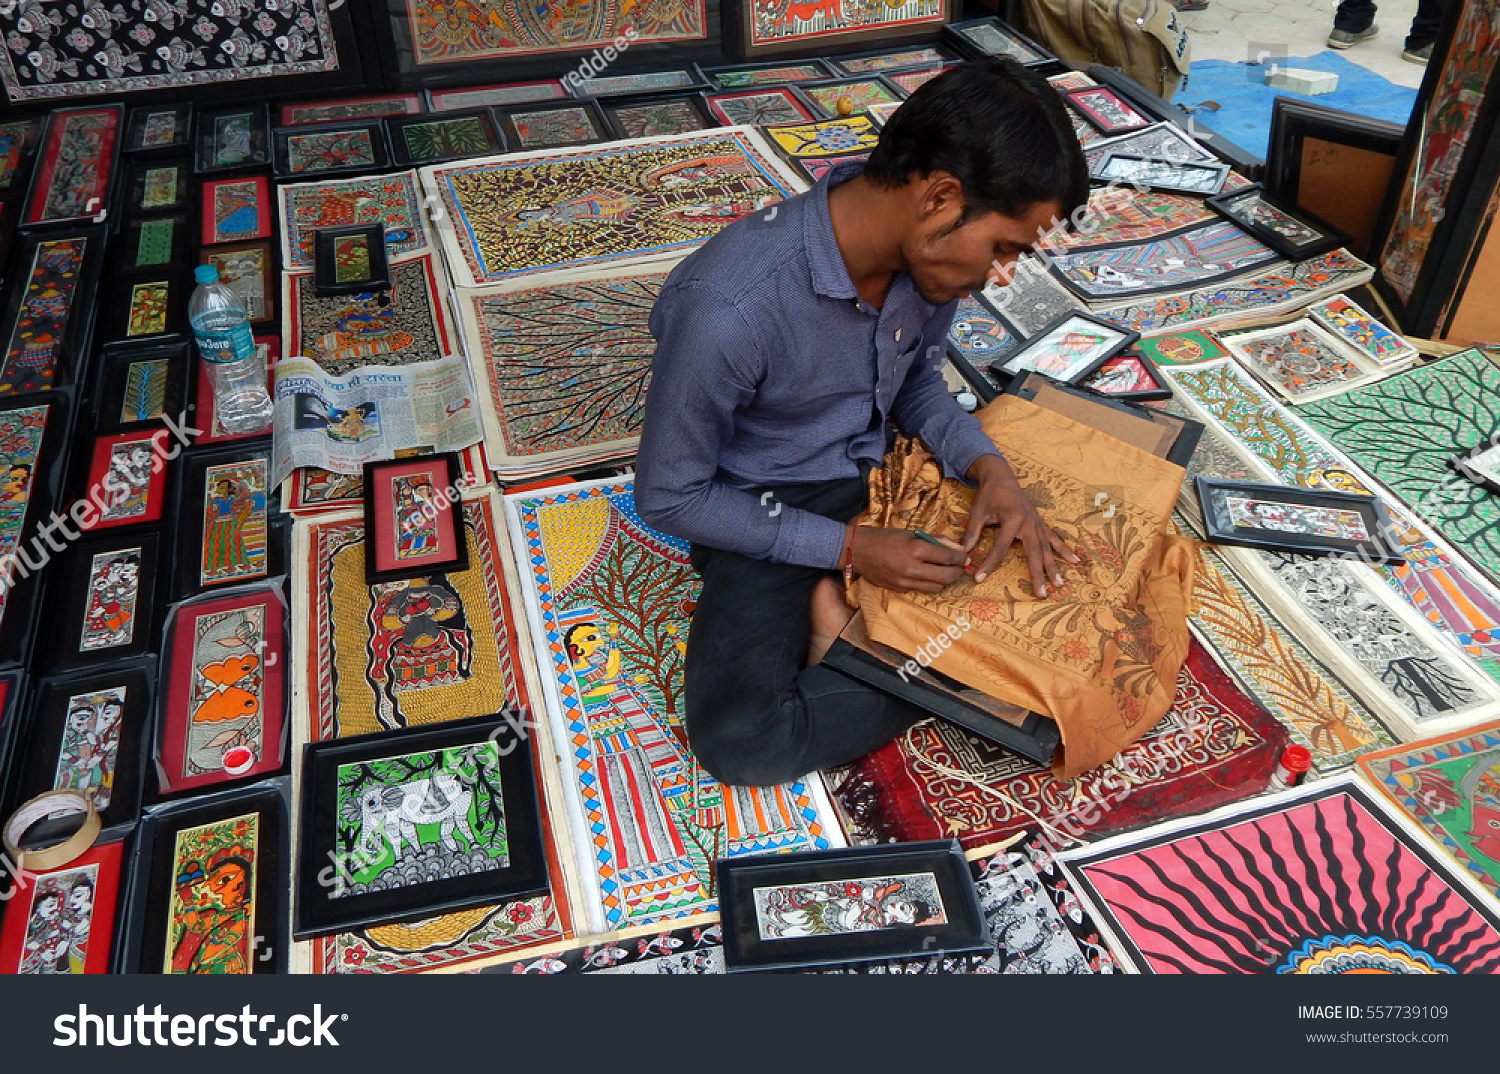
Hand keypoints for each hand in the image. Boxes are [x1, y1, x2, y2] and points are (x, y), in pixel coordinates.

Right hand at [851, 527, 966, 593]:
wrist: (858, 551)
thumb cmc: (885, 537)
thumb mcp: (912, 533)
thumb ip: (937, 540)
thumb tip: (959, 549)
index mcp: (916, 549)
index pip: (947, 558)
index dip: (960, 559)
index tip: (964, 557)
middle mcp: (912, 568)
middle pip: (946, 577)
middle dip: (957, 573)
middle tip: (960, 568)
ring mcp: (905, 581)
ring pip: (936, 587)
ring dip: (945, 580)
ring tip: (946, 572)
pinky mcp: (899, 589)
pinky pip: (921, 589)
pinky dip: (929, 583)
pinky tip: (927, 575)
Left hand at [963, 454, 1078, 596]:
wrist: (1001, 476)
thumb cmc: (988, 494)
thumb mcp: (977, 512)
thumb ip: (971, 532)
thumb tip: (962, 552)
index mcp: (1012, 519)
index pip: (1000, 547)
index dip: (989, 563)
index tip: (979, 578)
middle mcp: (1028, 523)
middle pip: (1034, 553)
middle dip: (1038, 574)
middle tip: (1040, 594)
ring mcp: (1037, 523)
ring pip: (1047, 548)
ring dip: (1054, 567)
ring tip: (1060, 584)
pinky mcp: (1040, 523)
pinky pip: (1054, 538)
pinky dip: (1064, 550)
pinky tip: (1074, 561)